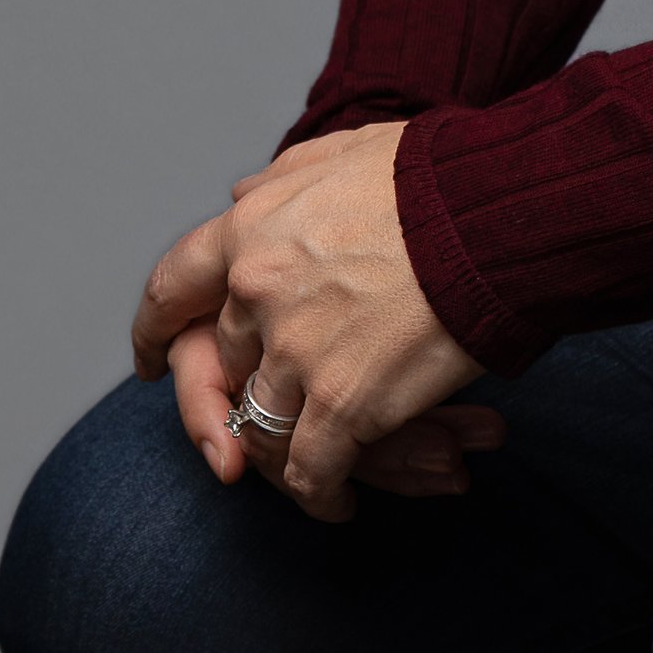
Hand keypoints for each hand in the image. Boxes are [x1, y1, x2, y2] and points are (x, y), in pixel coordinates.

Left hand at [133, 121, 484, 521]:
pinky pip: (310, 471)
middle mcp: (258, 292)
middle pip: (233, 359)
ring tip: (319, 465)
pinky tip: (338, 500)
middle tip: (297, 399)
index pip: (174, 286)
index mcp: (254, 229)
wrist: (500, 213)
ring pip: (264, 421)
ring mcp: (296, 353)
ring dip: (288, 445)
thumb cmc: (438, 176)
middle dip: (260, 380)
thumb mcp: (347, 153)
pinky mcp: (341, 405)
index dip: (155, 327)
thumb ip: (285, 179)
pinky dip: (321, 493)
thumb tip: (243, 195)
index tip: (151, 357)